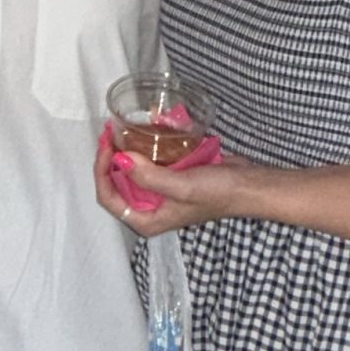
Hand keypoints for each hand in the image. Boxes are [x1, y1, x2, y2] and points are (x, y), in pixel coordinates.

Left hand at [92, 129, 251, 236]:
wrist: (248, 186)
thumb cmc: (218, 192)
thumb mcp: (181, 186)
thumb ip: (149, 176)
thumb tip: (120, 160)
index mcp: (147, 220)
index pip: (108, 198)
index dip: (101, 172)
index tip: (107, 147)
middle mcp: (150, 210)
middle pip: (115, 185)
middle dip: (109, 159)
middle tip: (109, 134)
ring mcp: (159, 194)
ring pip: (130, 173)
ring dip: (124, 153)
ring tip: (120, 130)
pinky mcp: (170, 179)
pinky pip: (148, 164)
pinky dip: (142, 150)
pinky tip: (142, 133)